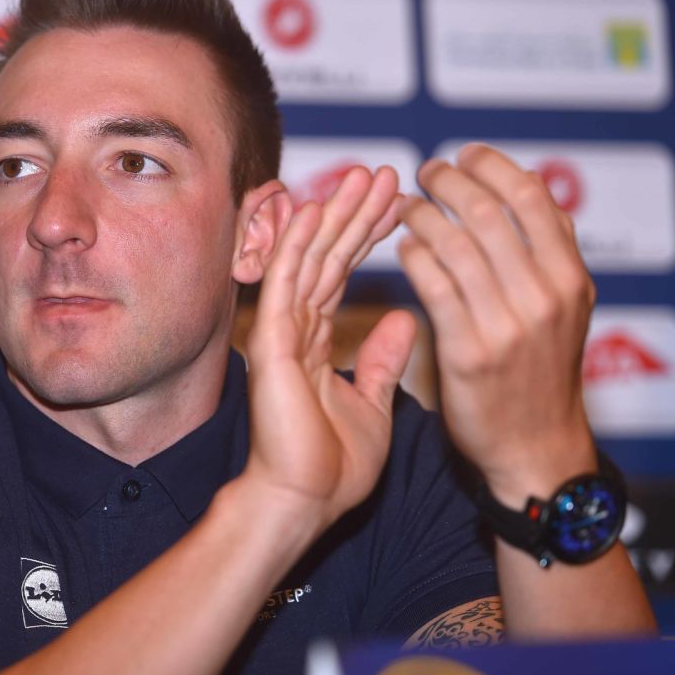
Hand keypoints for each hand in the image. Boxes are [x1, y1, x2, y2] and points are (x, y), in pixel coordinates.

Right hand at [242, 166, 416, 527]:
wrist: (304, 500)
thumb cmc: (332, 466)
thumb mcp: (374, 404)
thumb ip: (381, 360)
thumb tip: (402, 321)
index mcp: (317, 342)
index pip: (343, 273)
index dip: (368, 235)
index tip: (396, 202)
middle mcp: (296, 330)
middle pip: (328, 257)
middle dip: (355, 214)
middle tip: (383, 173)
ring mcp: (281, 333)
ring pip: (309, 260)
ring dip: (333, 216)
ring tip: (361, 177)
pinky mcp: (271, 342)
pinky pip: (285, 283)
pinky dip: (297, 244)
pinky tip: (312, 209)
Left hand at [398, 144, 597, 506]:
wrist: (534, 447)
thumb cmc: (542, 370)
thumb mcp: (566, 306)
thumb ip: (550, 249)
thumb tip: (528, 183)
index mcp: (570, 277)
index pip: (531, 197)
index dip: (493, 166)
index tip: (466, 154)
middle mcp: (544, 296)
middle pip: (488, 212)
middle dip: (449, 181)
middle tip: (425, 171)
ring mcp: (507, 324)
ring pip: (455, 244)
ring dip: (422, 214)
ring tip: (405, 205)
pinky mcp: (468, 352)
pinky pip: (433, 285)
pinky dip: (415, 255)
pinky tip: (404, 247)